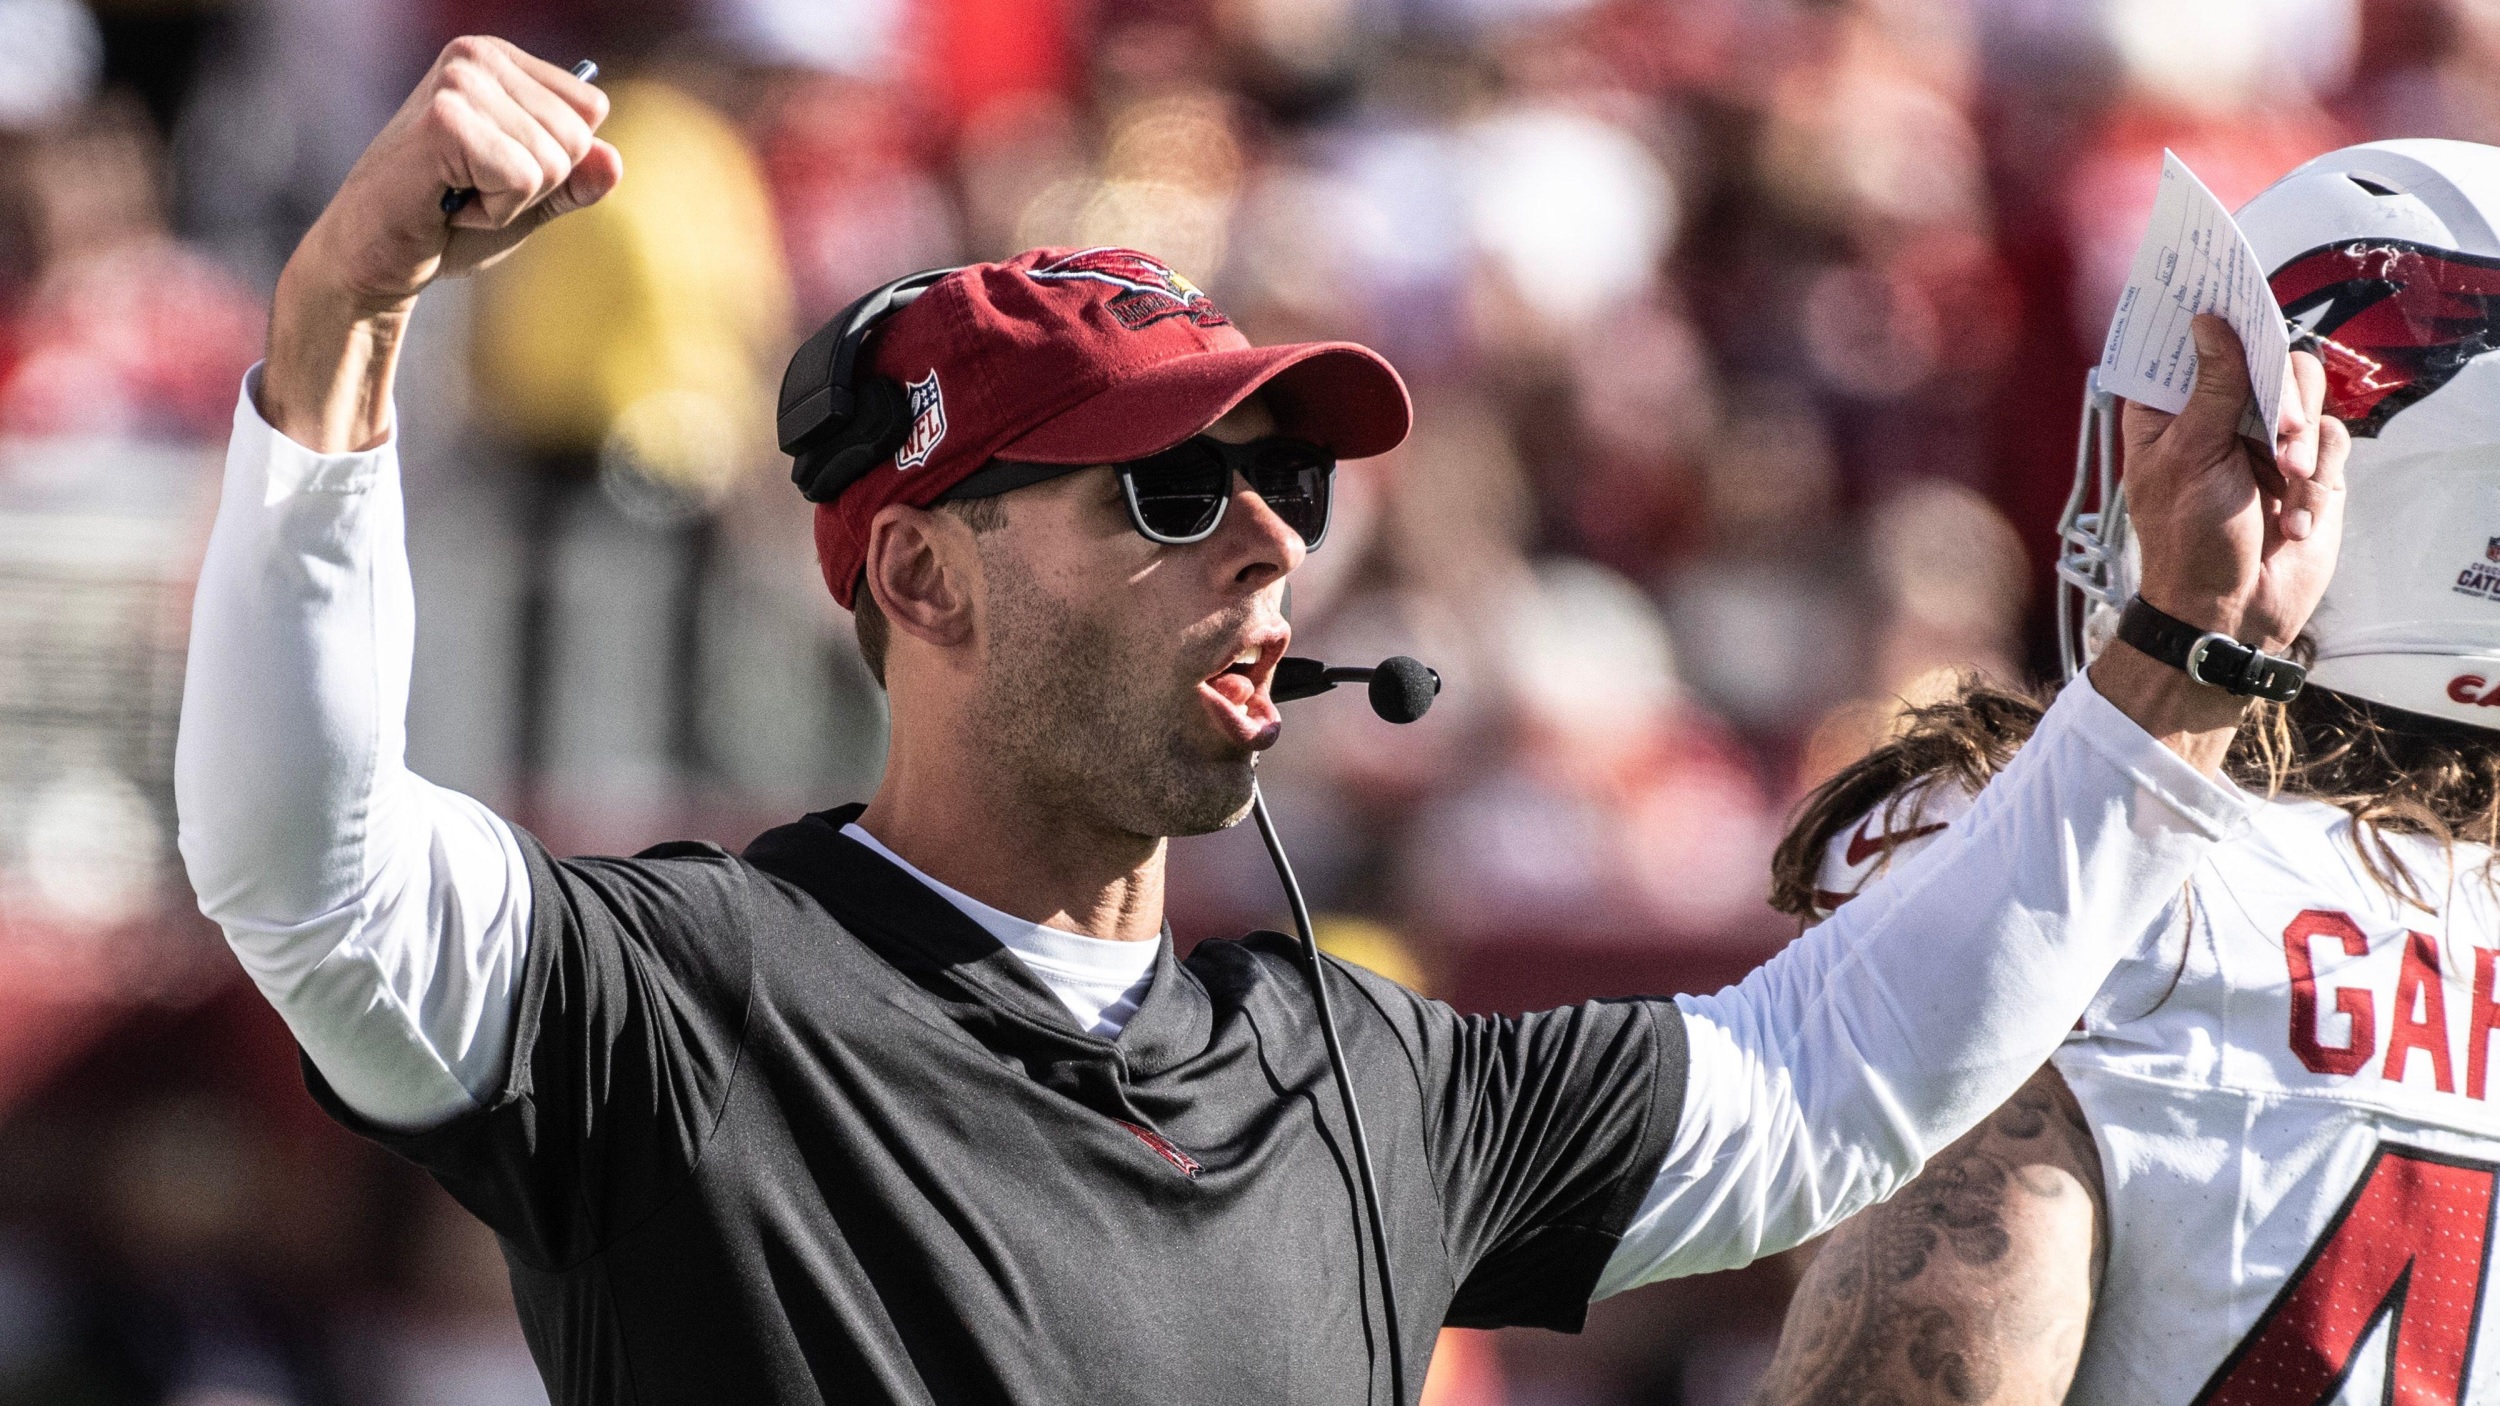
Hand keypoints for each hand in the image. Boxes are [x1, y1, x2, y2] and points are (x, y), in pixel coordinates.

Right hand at [260, 37, 619, 450]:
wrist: (374, 259)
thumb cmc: (447, 224)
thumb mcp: (530, 200)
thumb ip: (576, 180)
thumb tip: (615, 161)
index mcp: (498, 60)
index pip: (590, 109)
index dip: (555, 163)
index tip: (494, 171)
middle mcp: (476, 57)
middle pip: (577, 137)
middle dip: (535, 185)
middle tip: (470, 190)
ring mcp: (457, 83)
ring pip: (552, 161)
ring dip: (511, 201)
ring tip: (455, 195)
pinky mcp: (445, 121)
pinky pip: (523, 180)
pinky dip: (494, 212)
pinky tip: (447, 204)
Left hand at [2118, 313, 2348, 654]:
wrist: (2230, 612)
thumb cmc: (2188, 541)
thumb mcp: (2191, 456)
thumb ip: (2213, 387)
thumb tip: (2209, 322)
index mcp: (2170, 411)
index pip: (2191, 345)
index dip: (2207, 315)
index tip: (2224, 284)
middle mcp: (2220, 417)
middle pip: (2265, 357)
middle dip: (2280, 391)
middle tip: (2282, 428)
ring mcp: (2267, 442)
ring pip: (2306, 394)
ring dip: (2301, 438)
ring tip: (2286, 479)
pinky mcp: (2309, 471)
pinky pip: (2331, 443)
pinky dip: (2316, 481)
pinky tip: (2291, 520)